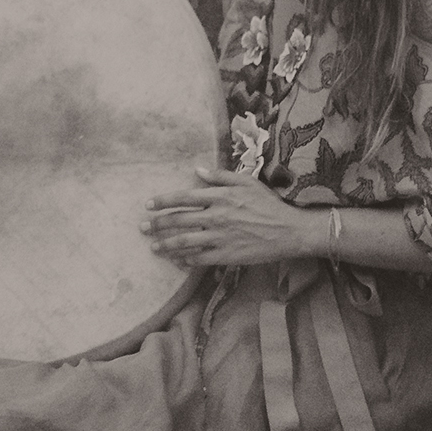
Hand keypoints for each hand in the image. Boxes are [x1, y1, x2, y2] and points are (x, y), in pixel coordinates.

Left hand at [140, 166, 317, 267]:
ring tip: (153, 247)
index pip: (184, 197)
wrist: (289, 230)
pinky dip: (185, 260)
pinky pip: (199, 259)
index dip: (163, 201)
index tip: (148, 204)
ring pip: (184, 242)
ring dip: (165, 245)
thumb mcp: (246, 182)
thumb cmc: (268, 204)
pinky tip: (176, 260)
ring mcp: (220, 237)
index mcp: (220, 197)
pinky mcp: (226, 255)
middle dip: (157, 224)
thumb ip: (220, 176)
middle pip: (178, 220)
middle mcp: (216, 217)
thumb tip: (197, 170)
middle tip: (142, 227)